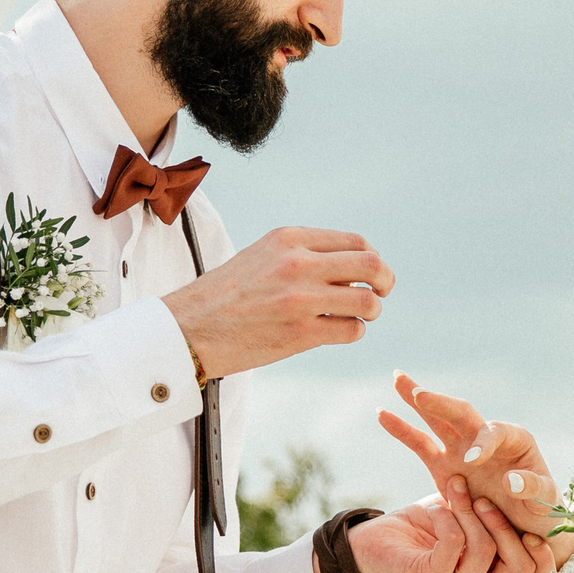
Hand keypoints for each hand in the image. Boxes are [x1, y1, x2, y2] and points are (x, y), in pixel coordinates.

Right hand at [165, 228, 391, 378]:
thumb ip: (304, 254)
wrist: (188, 328)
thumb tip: (354, 267)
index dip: (372, 259)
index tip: (370, 274)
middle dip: (385, 281)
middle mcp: (298, 263)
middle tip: (381, 293)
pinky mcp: (300, 334)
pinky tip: (337, 331)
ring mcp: (300, 299)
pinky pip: (352, 330)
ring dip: (371, 311)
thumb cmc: (226, 295)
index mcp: (289, 238)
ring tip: (358, 316)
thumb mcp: (263, 256)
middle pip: (372, 265)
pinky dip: (353, 332)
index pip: (356, 242)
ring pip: (368, 301)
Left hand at [344, 492, 558, 572]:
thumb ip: (503, 519)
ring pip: (485, 550)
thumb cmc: (430, 525)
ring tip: (453, 495)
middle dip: (503, 523)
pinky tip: (434, 510)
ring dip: (469, 512)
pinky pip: (454, 541)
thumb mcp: (475, 517)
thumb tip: (537, 502)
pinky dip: (446, 516)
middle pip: (518, 566)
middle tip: (482, 498)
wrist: (378, 536)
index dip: (547, 562)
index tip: (538, 530)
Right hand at [377, 374, 573, 567]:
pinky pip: (420, 444)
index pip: (496, 432)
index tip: (472, 459)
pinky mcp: (444, 466)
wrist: (525, 527)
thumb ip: (532, 489)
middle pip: (463, 413)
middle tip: (421, 395)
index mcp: (515, 441)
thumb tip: (509, 480)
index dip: (484, 442)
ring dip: (418, 399)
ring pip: (437, 419)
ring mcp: (463, 449)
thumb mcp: (545, 503)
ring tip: (397, 379)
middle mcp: (487, 438)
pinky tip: (381, 414)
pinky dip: (402, 429)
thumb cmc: (542, 512)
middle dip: (441, 404)